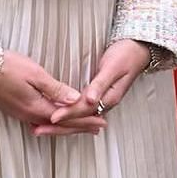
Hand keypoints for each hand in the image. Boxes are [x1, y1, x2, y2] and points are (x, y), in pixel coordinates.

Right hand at [0, 50, 98, 132]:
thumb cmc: (9, 67)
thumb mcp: (35, 74)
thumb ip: (55, 88)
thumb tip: (74, 98)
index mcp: (37, 107)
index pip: (67, 118)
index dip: (85, 120)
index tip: (101, 121)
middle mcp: (30, 115)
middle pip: (61, 124)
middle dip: (81, 126)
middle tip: (98, 126)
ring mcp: (23, 114)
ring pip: (52, 124)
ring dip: (69, 125)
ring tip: (83, 125)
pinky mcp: (18, 110)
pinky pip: (42, 120)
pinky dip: (55, 121)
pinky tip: (58, 120)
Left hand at [31, 39, 150, 135]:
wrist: (138, 48)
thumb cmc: (127, 54)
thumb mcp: (113, 67)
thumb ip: (100, 83)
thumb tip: (89, 100)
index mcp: (109, 98)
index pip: (84, 110)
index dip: (67, 113)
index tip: (52, 117)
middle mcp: (104, 103)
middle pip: (79, 120)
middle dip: (59, 126)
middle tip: (38, 129)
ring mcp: (101, 101)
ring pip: (79, 117)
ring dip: (61, 124)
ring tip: (42, 127)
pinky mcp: (98, 96)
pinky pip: (80, 110)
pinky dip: (68, 114)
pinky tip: (58, 117)